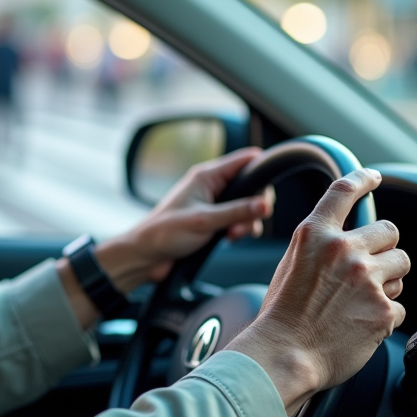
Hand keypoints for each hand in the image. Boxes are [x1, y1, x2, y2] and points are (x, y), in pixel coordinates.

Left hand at [97, 147, 273, 292]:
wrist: (146, 256)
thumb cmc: (164, 233)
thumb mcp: (204, 221)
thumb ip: (236, 212)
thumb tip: (264, 204)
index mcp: (206, 176)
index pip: (245, 160)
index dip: (262, 170)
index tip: (270, 190)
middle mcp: (211, 186)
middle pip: (250, 186)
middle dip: (254, 206)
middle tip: (244, 224)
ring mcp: (212, 204)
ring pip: (246, 206)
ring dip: (247, 222)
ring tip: (233, 235)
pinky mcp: (213, 221)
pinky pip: (237, 220)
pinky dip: (239, 230)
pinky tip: (230, 239)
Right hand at [227, 168, 407, 416]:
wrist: (285, 354)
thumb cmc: (282, 316)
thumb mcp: (291, 265)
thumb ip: (320, 246)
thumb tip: (346, 239)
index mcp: (315, 235)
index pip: (344, 191)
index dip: (363, 180)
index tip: (373, 178)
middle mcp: (344, 250)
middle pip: (389, 231)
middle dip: (384, 249)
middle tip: (369, 269)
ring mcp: (366, 279)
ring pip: (401, 266)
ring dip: (389, 280)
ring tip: (361, 300)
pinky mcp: (383, 309)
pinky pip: (398, 304)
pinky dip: (384, 315)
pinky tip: (359, 324)